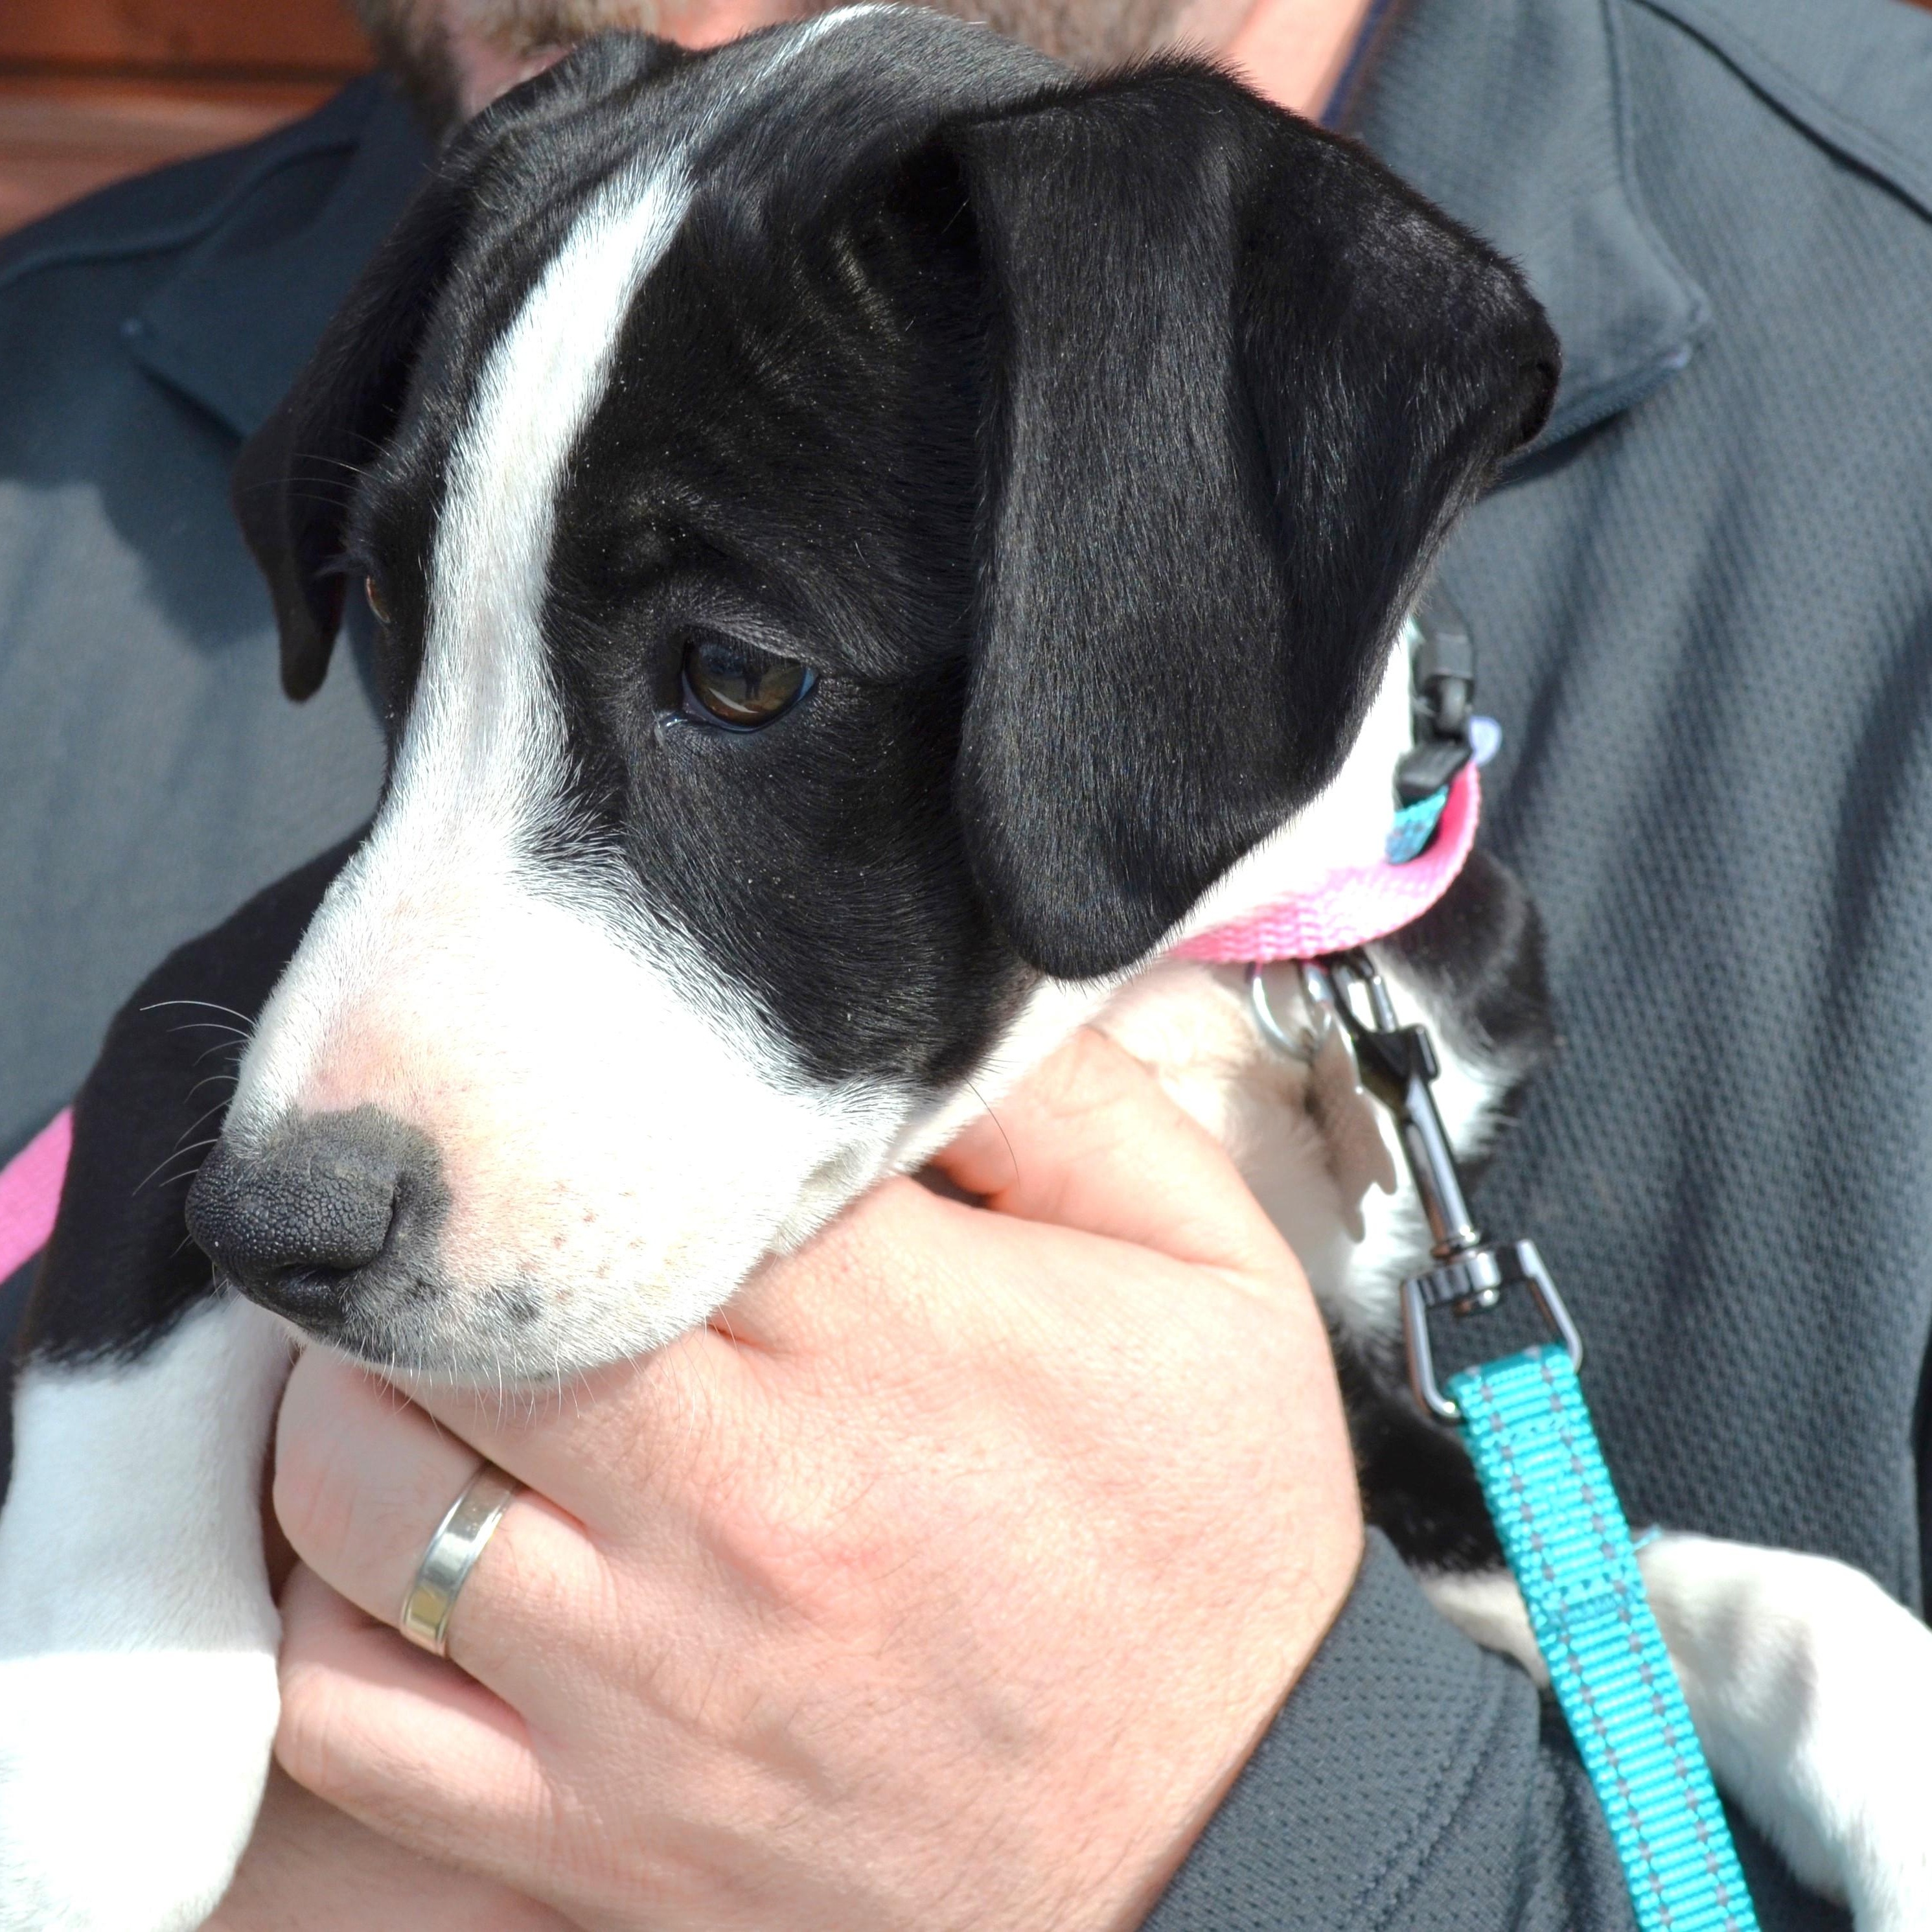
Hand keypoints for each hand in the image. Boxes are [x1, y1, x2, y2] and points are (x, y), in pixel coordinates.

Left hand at [267, 1028, 1363, 1931]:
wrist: (1237, 1832)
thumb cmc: (1212, 1537)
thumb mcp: (1213, 1274)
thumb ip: (1069, 1105)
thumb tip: (910, 986)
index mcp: (896, 1344)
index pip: (643, 1154)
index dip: (599, 1098)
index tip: (609, 1092)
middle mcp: (744, 1508)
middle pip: (458, 1305)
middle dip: (447, 1228)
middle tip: (482, 1207)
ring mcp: (645, 1687)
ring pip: (357, 1484)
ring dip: (361, 1392)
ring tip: (438, 1359)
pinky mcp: (592, 1832)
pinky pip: (345, 1712)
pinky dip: (327, 1608)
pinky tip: (408, 1540)